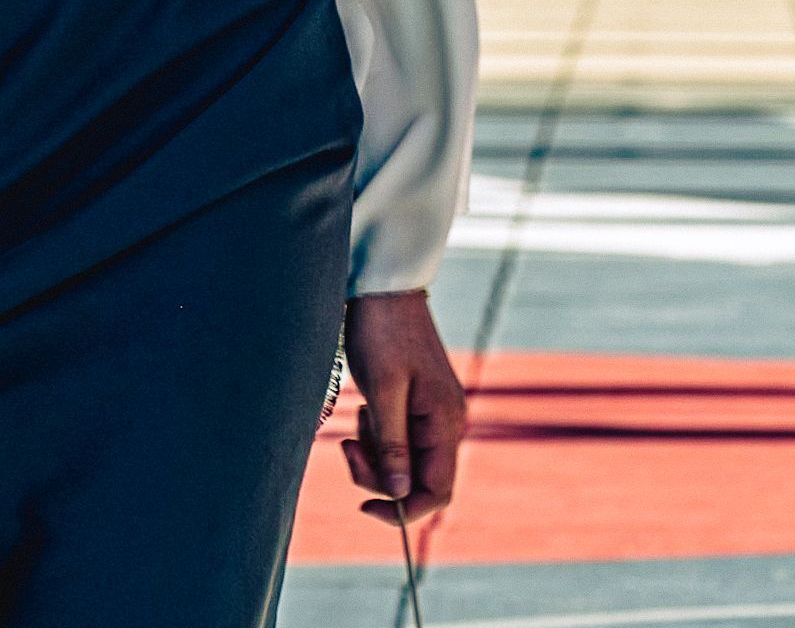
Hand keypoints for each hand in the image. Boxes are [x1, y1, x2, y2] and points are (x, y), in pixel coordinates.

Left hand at [340, 289, 466, 525]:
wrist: (384, 285)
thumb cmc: (381, 331)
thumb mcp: (382, 390)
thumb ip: (392, 445)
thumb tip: (400, 494)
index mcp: (444, 422)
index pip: (437, 491)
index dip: (404, 509)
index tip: (364, 505)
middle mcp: (446, 422)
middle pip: (417, 478)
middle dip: (379, 474)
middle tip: (348, 446)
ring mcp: (433, 411)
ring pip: (405, 459)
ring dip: (375, 451)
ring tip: (358, 414)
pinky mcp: (418, 401)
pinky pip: (399, 436)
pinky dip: (378, 433)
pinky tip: (366, 406)